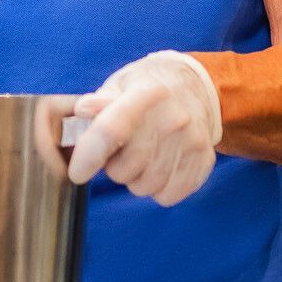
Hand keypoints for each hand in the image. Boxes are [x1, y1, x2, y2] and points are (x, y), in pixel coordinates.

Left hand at [67, 51, 222, 205]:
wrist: (195, 89)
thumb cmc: (145, 91)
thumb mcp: (119, 85)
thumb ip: (99, 102)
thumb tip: (83, 110)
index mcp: (145, 93)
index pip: (111, 131)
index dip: (89, 156)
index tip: (76, 173)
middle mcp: (173, 117)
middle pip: (125, 168)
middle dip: (112, 167)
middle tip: (119, 150)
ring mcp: (192, 141)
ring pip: (145, 186)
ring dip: (134, 178)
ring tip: (141, 156)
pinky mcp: (204, 161)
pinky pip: (167, 196)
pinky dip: (156, 188)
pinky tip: (159, 166)